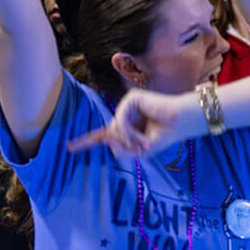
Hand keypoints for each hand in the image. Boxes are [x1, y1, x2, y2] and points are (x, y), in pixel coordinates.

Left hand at [67, 88, 196, 157]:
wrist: (181, 123)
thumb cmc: (164, 135)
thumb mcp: (141, 151)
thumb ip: (121, 149)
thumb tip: (108, 138)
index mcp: (126, 129)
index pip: (102, 136)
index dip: (86, 142)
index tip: (69, 147)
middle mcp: (123, 116)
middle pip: (109, 134)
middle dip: (127, 142)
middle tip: (147, 143)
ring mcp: (126, 107)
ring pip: (114, 130)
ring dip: (130, 139)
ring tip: (146, 142)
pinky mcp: (131, 99)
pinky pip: (121, 120)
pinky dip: (129, 130)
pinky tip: (142, 134)